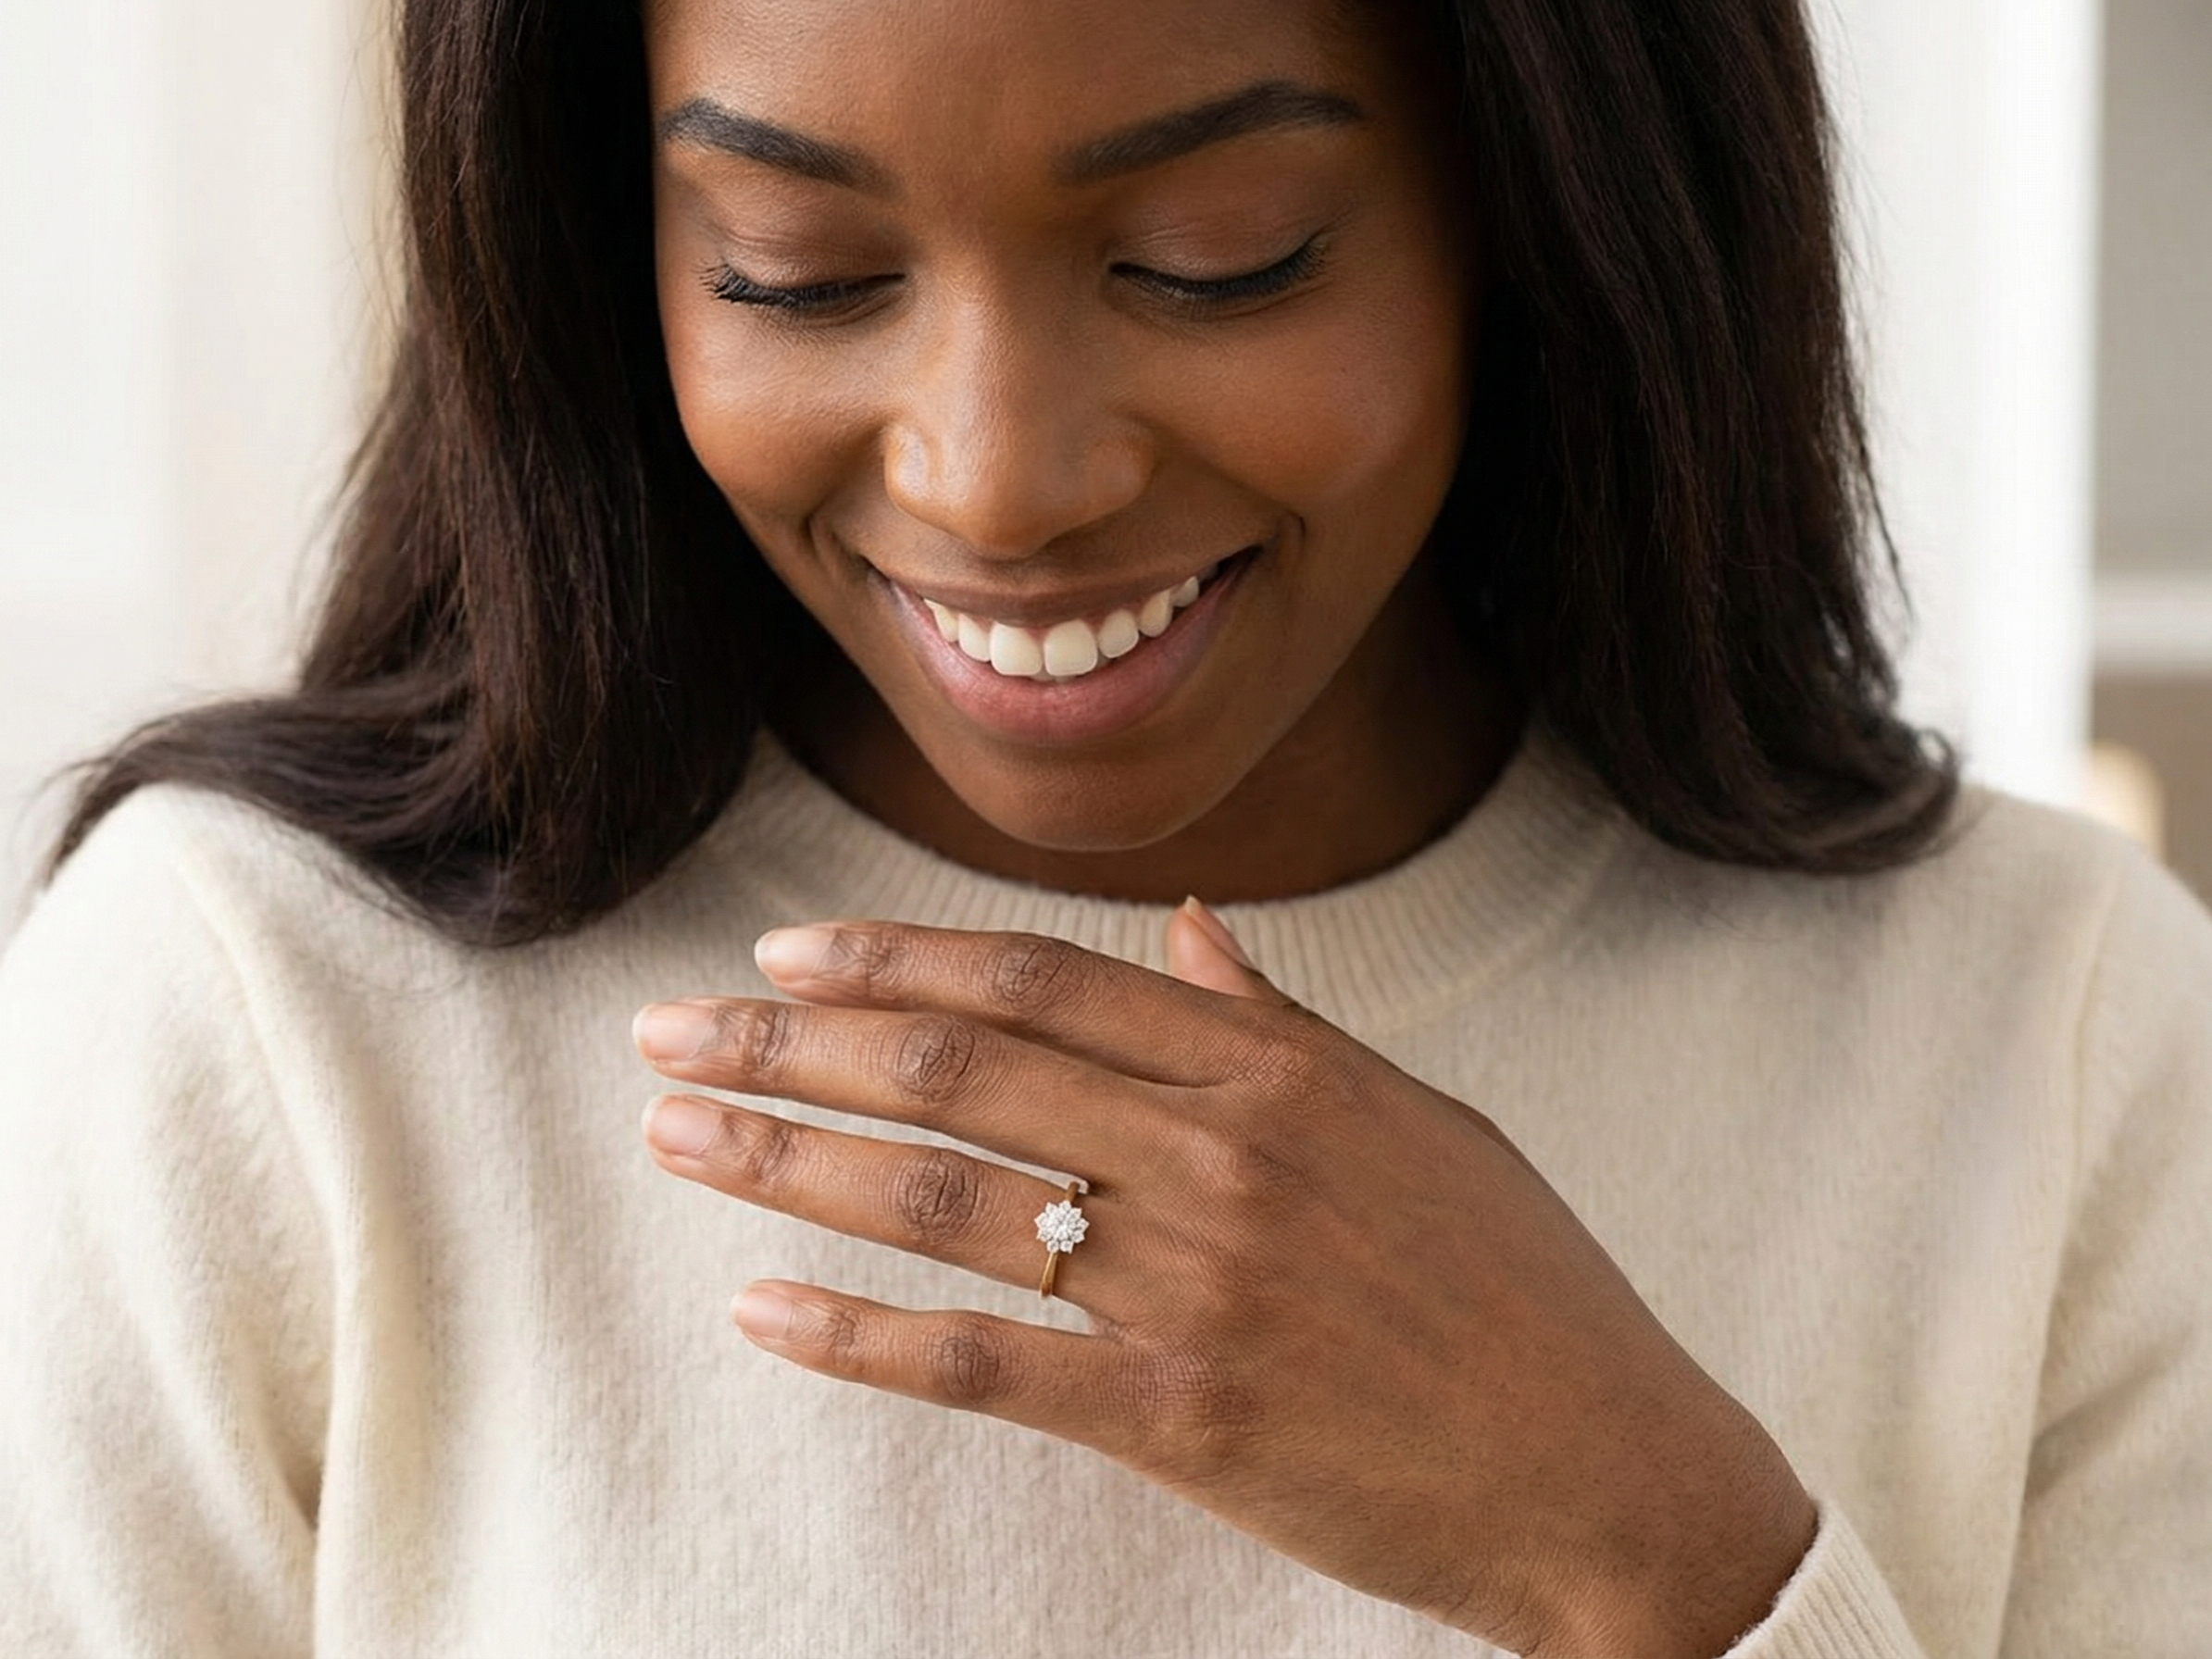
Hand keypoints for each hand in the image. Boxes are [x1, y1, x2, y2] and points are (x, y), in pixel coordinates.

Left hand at [634, 905, 1815, 1655]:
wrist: (1608, 1472)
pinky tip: (759, 1309)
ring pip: (944, 1197)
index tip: (786, 953)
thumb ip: (1280, 1024)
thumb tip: (1187, 929)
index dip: (895, 957)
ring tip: (675, 1135)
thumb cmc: (1519, 1289)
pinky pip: (984, 1363)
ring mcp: (1197, 1285)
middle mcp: (1222, 1154)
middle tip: (670, 1032)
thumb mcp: (1415, 1119)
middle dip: (794, 1042)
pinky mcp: (1181, 1416)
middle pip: (961, 1068)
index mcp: (1276, 1068)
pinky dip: (858, 1336)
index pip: (1038, 978)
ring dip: (786, 1159)